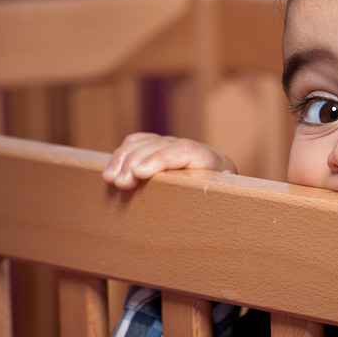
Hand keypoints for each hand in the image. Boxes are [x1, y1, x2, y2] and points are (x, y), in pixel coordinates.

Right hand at [102, 132, 236, 189]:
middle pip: (157, 147)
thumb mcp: (227, 192)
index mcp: (207, 157)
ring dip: (122, 159)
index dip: (158, 160)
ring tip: (111, 180)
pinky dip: (120, 155)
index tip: (139, 173)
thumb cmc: (221, 192)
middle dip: (135, 163)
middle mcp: (186, 146)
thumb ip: (225, 185)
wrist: (219, 181)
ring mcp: (168, 144)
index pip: (182, 151)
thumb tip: (227, 176)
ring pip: (142, 143)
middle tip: (120, 183)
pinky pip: (135, 143)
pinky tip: (110, 171)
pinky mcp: (154, 147)